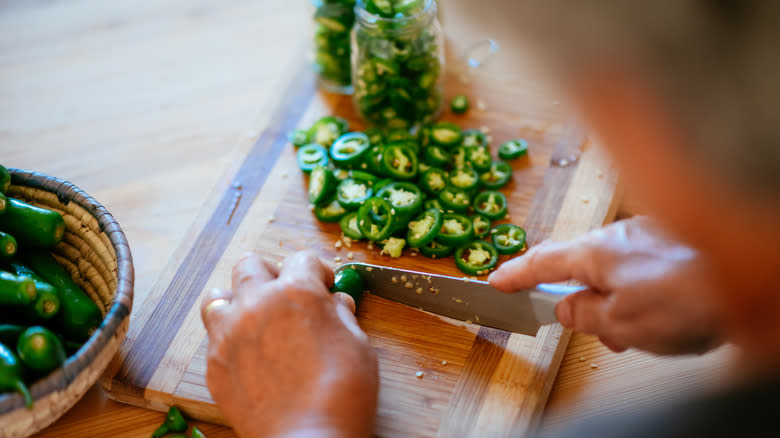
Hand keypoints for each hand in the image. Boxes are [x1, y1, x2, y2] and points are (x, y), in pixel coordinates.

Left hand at [201, 251, 377, 437]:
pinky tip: (249, 355)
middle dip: (271, 274)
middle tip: (286, 295)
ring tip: (256, 319)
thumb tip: (335, 303)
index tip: (322, 285)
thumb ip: (341, 315)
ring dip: (238, 300)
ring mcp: (230, 333)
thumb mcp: (358, 344)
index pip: (302, 258)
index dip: (317, 271)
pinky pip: (214, 336)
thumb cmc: (343, 394)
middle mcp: (257, 303)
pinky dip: (230, 338)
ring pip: (219, 295)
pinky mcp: (215, 364)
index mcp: (297, 292)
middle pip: (251, 264)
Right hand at [488, 217, 724, 354]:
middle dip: (583, 300)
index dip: (514, 275)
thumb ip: (583, 315)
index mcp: (594, 252)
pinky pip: (642, 266)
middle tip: (594, 331)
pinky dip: (641, 291)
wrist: (747, 277)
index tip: (495, 281)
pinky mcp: (674, 240)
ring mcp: (647, 234)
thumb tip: (566, 309)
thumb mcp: (619, 323)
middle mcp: (618, 235)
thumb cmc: (686, 301)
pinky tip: (663, 314)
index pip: (540, 263)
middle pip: (581, 267)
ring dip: (617, 301)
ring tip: (638, 333)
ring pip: (615, 269)